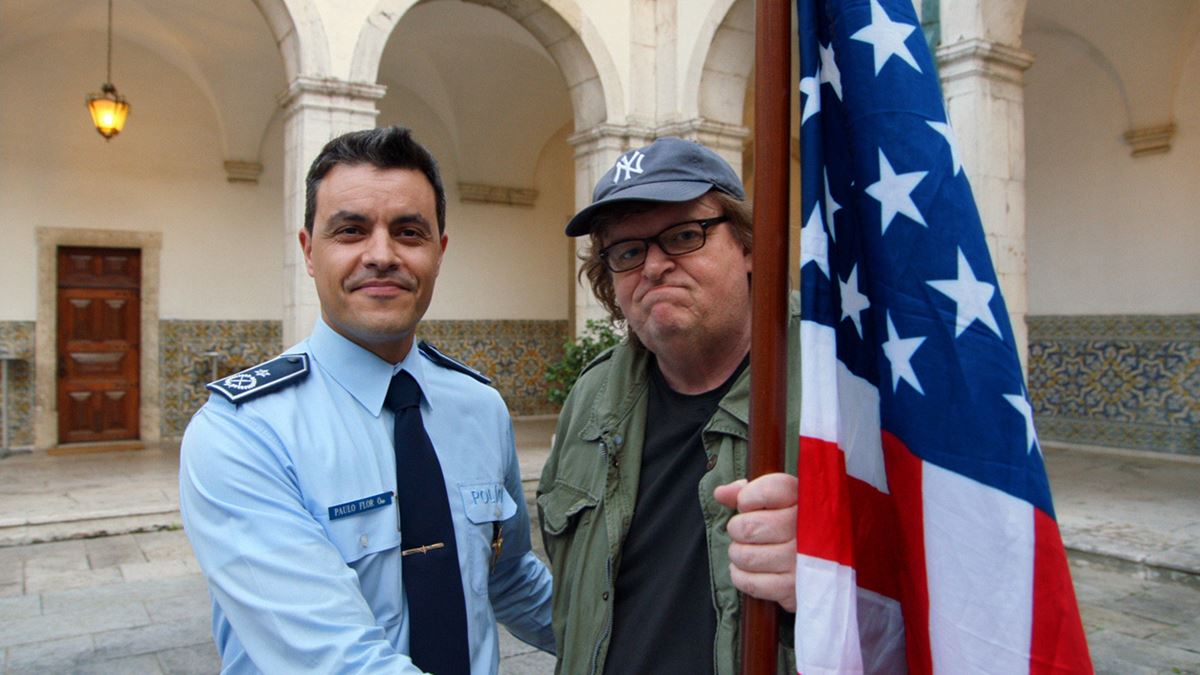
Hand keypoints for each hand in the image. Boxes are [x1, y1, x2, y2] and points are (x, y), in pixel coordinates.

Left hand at [713, 473, 797, 612]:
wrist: (835, 565)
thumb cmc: (798, 527)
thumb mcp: (781, 501)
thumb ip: (748, 492)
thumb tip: (720, 493)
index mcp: (808, 499)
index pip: (768, 490)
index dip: (747, 498)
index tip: (749, 505)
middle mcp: (809, 529)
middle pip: (747, 527)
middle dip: (738, 529)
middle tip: (746, 532)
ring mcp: (802, 561)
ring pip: (744, 556)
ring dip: (738, 554)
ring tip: (750, 551)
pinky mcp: (794, 588)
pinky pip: (749, 582)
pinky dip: (740, 576)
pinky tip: (751, 570)